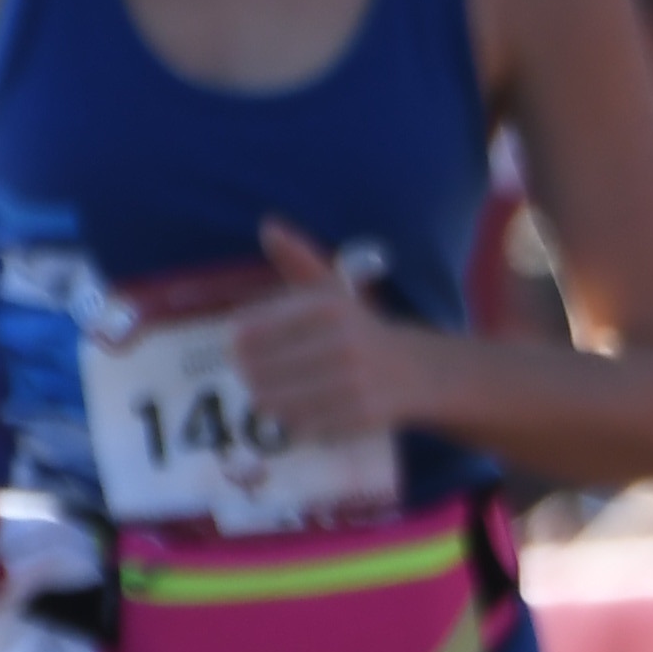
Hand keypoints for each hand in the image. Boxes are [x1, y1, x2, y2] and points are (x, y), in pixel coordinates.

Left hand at [231, 221, 412, 438]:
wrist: (416, 371)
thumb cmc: (359, 327)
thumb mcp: (333, 287)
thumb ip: (298, 258)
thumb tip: (268, 226)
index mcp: (329, 307)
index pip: (250, 331)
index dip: (236, 341)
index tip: (238, 344)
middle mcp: (344, 343)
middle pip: (258, 369)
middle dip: (246, 373)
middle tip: (249, 373)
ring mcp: (354, 383)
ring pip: (277, 400)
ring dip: (265, 399)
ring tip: (267, 393)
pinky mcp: (361, 416)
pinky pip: (303, 425)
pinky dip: (292, 421)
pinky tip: (297, 410)